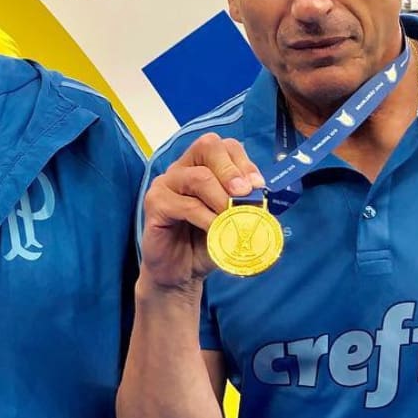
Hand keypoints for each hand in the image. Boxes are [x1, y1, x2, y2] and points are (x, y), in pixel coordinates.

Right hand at [139, 133, 264, 290]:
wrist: (180, 272)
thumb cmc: (206, 242)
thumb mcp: (232, 220)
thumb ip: (245, 205)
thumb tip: (263, 197)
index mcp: (201, 165)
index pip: (223, 145)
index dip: (243, 162)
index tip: (257, 187)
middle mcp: (181, 168)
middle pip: (207, 146)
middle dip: (232, 171)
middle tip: (244, 195)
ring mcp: (165, 184)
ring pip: (198, 177)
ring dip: (222, 199)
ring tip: (233, 219)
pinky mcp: (154, 204)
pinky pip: (186, 205)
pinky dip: (207, 219)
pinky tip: (216, 231)